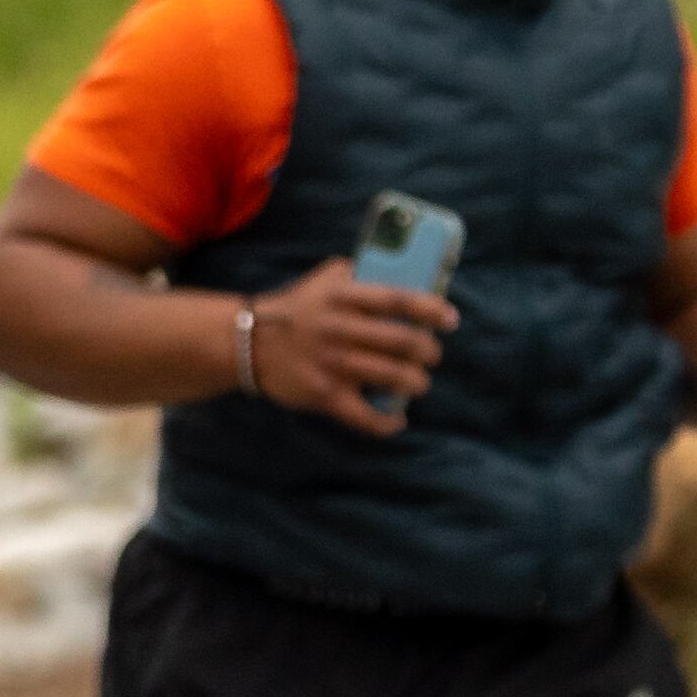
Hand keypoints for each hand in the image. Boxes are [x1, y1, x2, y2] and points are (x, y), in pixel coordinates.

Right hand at [244, 256, 452, 436]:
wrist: (246, 342)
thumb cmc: (296, 308)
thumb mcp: (324, 280)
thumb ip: (360, 273)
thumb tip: (405, 274)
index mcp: (344, 298)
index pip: (400, 301)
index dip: (433, 311)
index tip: (450, 320)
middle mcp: (340, 330)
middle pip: (405, 342)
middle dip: (429, 352)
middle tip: (429, 355)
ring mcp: (333, 365)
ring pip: (395, 378)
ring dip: (416, 382)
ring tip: (416, 382)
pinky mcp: (324, 395)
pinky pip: (366, 416)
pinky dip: (388, 422)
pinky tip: (396, 419)